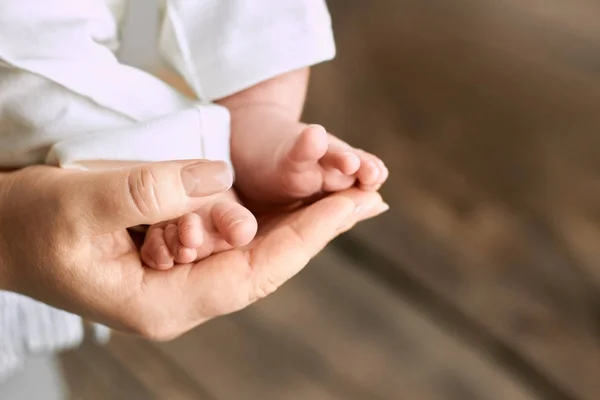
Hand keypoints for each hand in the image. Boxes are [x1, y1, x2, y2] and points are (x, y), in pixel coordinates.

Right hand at [0, 161, 386, 339]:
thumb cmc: (28, 225)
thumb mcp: (80, 203)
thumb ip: (151, 191)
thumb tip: (221, 180)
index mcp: (165, 302)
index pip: (258, 270)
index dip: (310, 235)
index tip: (354, 204)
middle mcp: (183, 295)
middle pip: (269, 265)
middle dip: (321, 229)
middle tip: (370, 196)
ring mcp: (181, 276)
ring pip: (256, 252)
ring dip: (302, 223)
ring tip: (347, 197)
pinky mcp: (175, 253)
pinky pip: (235, 237)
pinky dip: (269, 217)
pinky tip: (294, 203)